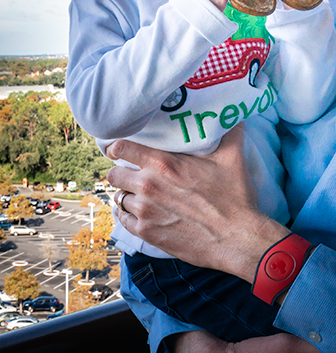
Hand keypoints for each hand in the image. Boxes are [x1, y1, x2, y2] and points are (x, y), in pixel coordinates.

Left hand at [106, 126, 286, 281]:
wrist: (238, 239)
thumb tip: (233, 113)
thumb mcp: (232, 159)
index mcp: (162, 164)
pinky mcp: (145, 232)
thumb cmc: (235, 198)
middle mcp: (147, 185)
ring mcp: (144, 211)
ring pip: (118, 197)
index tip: (119, 151)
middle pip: (113, 174)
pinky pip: (121, 219)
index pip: (120, 148)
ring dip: (127, 195)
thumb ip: (227, 133)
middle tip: (132, 175)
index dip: (116, 148)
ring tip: (139, 195)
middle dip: (121, 173)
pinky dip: (127, 215)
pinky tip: (137, 212)